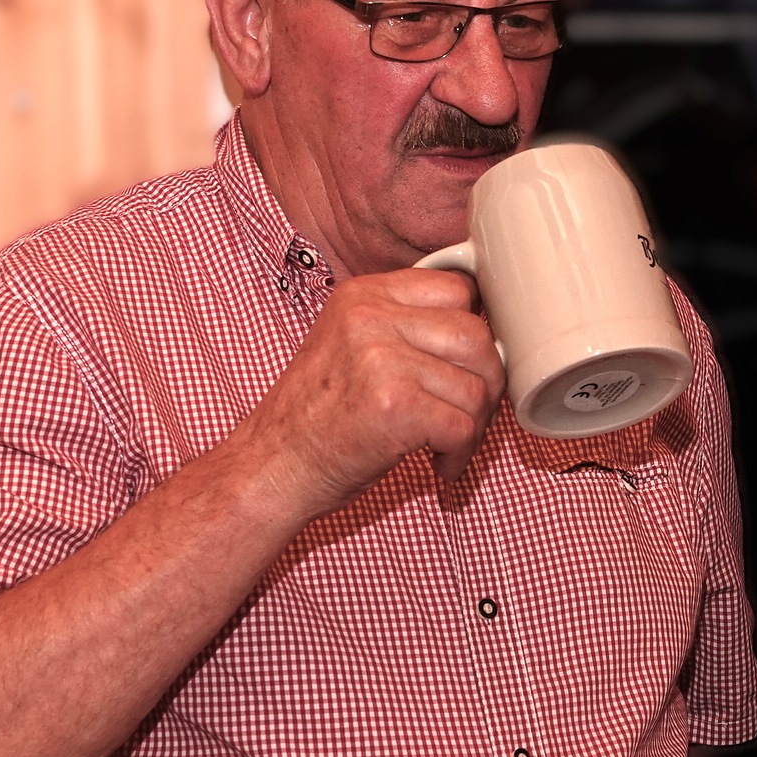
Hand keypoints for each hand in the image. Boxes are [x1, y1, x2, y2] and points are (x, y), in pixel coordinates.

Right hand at [234, 268, 504, 521]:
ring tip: (449, 443)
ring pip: (477, 385)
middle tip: (469, 413)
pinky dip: (461, 453)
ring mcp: (381, 359)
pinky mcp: (394, 406)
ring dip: (475, 424)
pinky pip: (464, 425)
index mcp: (364, 294)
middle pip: (476, 336)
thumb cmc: (318, 416)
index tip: (466, 366)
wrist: (271, 467)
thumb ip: (406, 324)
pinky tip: (440, 462)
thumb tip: (485, 331)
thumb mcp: (352, 343)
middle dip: (485, 382)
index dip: (475, 331)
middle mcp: (370, 317)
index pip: (458, 289)